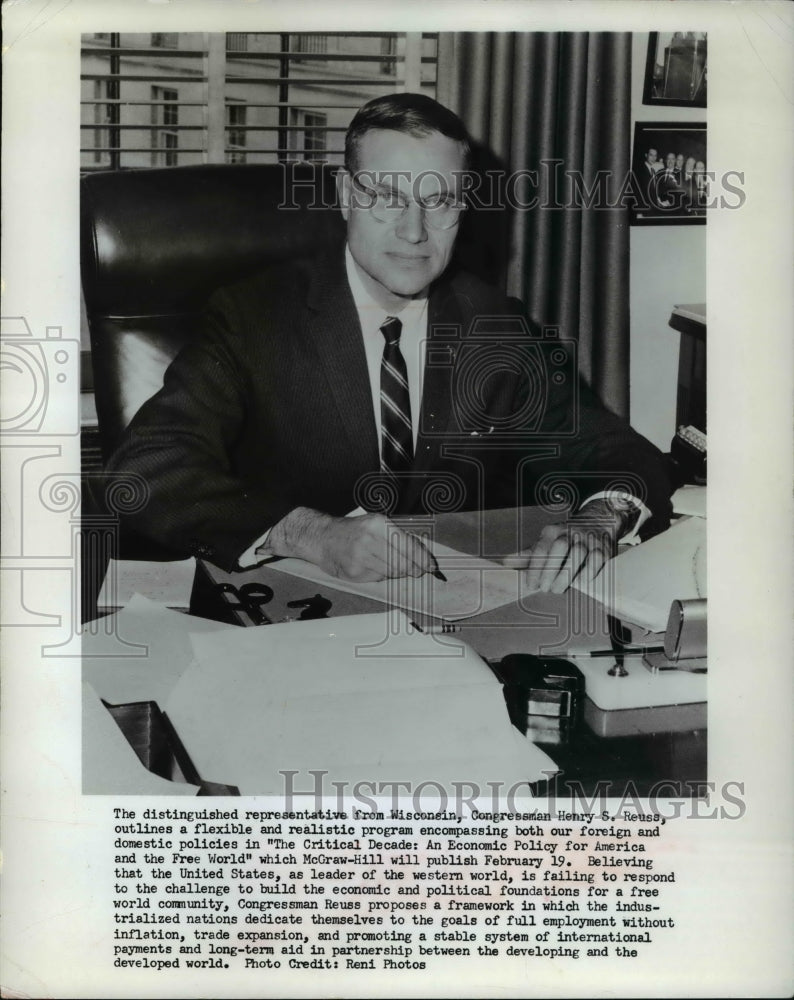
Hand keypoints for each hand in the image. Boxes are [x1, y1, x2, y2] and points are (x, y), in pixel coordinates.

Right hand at [267, 507, 435, 581]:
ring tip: (393, 565)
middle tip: (418, 571)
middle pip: (403, 563)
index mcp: (379, 524)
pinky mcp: (355, 572)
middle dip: (414, 569)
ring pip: (393, 573)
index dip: (423, 559)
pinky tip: (375, 566)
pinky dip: (382, 575)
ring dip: (398, 572)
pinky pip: (379, 578)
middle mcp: (370, 540)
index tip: (431, 567)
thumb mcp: (375, 524)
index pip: (409, 546)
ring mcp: (361, 557)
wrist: (323, 538)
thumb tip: (422, 555)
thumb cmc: (353, 531)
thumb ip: (398, 537)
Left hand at [523, 499, 630, 593]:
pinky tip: (580, 583)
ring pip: (577, 554)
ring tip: (558, 589)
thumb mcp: (546, 540)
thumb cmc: (565, 536)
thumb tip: (506, 562)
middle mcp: (569, 532)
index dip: (534, 568)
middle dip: (550, 571)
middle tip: (544, 589)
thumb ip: (529, 553)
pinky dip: (588, 573)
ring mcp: (587, 539)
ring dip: (567, 575)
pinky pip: (596, 560)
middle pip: (559, 548)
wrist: (597, 521)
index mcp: (552, 530)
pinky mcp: (602, 548)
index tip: (530, 585)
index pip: (541, 548)